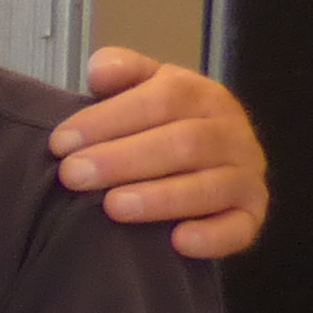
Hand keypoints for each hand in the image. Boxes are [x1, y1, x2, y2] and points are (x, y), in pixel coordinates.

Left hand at [53, 49, 267, 259]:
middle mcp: (232, 133)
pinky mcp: (251, 215)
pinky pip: (238, 229)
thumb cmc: (161, 127)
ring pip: (209, 186)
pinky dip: (211, 237)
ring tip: (112, 207)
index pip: (163, 99)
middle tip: (73, 176)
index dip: (110, 118)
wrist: (210, 166)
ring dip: (160, 198)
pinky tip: (177, 242)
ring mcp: (246, 176)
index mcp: (204, 95)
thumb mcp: (144, 91)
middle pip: (183, 143)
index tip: (61, 143)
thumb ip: (123, 72)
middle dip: (123, 159)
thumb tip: (99, 70)